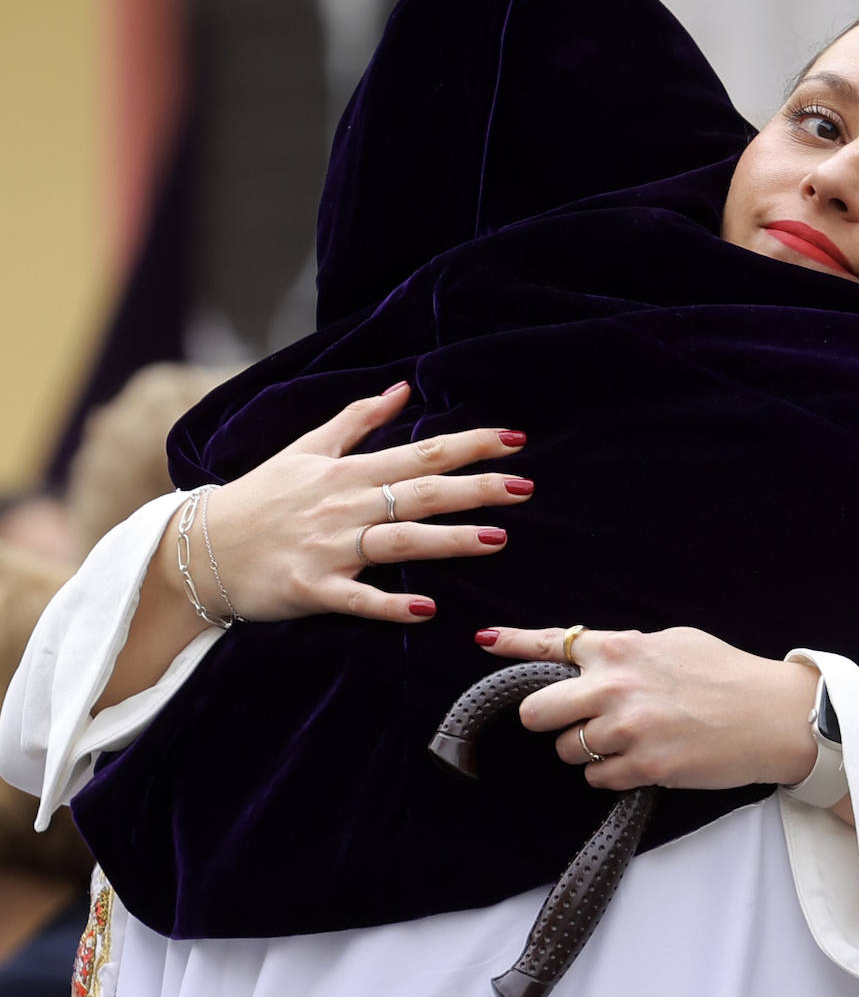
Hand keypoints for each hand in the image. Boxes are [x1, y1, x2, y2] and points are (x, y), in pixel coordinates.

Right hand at [196, 382, 531, 623]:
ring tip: (497, 538)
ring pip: (398, 541)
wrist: (197, 549)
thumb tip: (401, 389)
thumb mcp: (304, 449)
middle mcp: (343, 506)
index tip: (515, 440)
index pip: (420, 453)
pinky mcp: (311, 588)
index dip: (470, 445)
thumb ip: (356, 420)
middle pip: (419, 493)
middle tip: (524, 487)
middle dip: (474, 488)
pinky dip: (389, 604)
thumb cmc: (259, 498)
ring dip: (449, 540)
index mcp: (347, 472)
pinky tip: (426, 607)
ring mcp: (328, 548)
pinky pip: (356, 598)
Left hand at [476, 625, 819, 790]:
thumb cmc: (727, 674)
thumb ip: (629, 650)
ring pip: (567, 750)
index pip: (552, 644)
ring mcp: (627, 729)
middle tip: (574, 721)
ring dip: (585, 750)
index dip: (512, 644)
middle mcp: (615, 686)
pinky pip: (597, 777)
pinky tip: (642, 760)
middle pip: (538, 711)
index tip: (485, 642)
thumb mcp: (674, 642)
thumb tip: (594, 655)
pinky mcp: (644, 766)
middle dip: (548, 719)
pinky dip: (611, 773)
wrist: (774, 715)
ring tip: (626, 740)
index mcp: (621, 649)